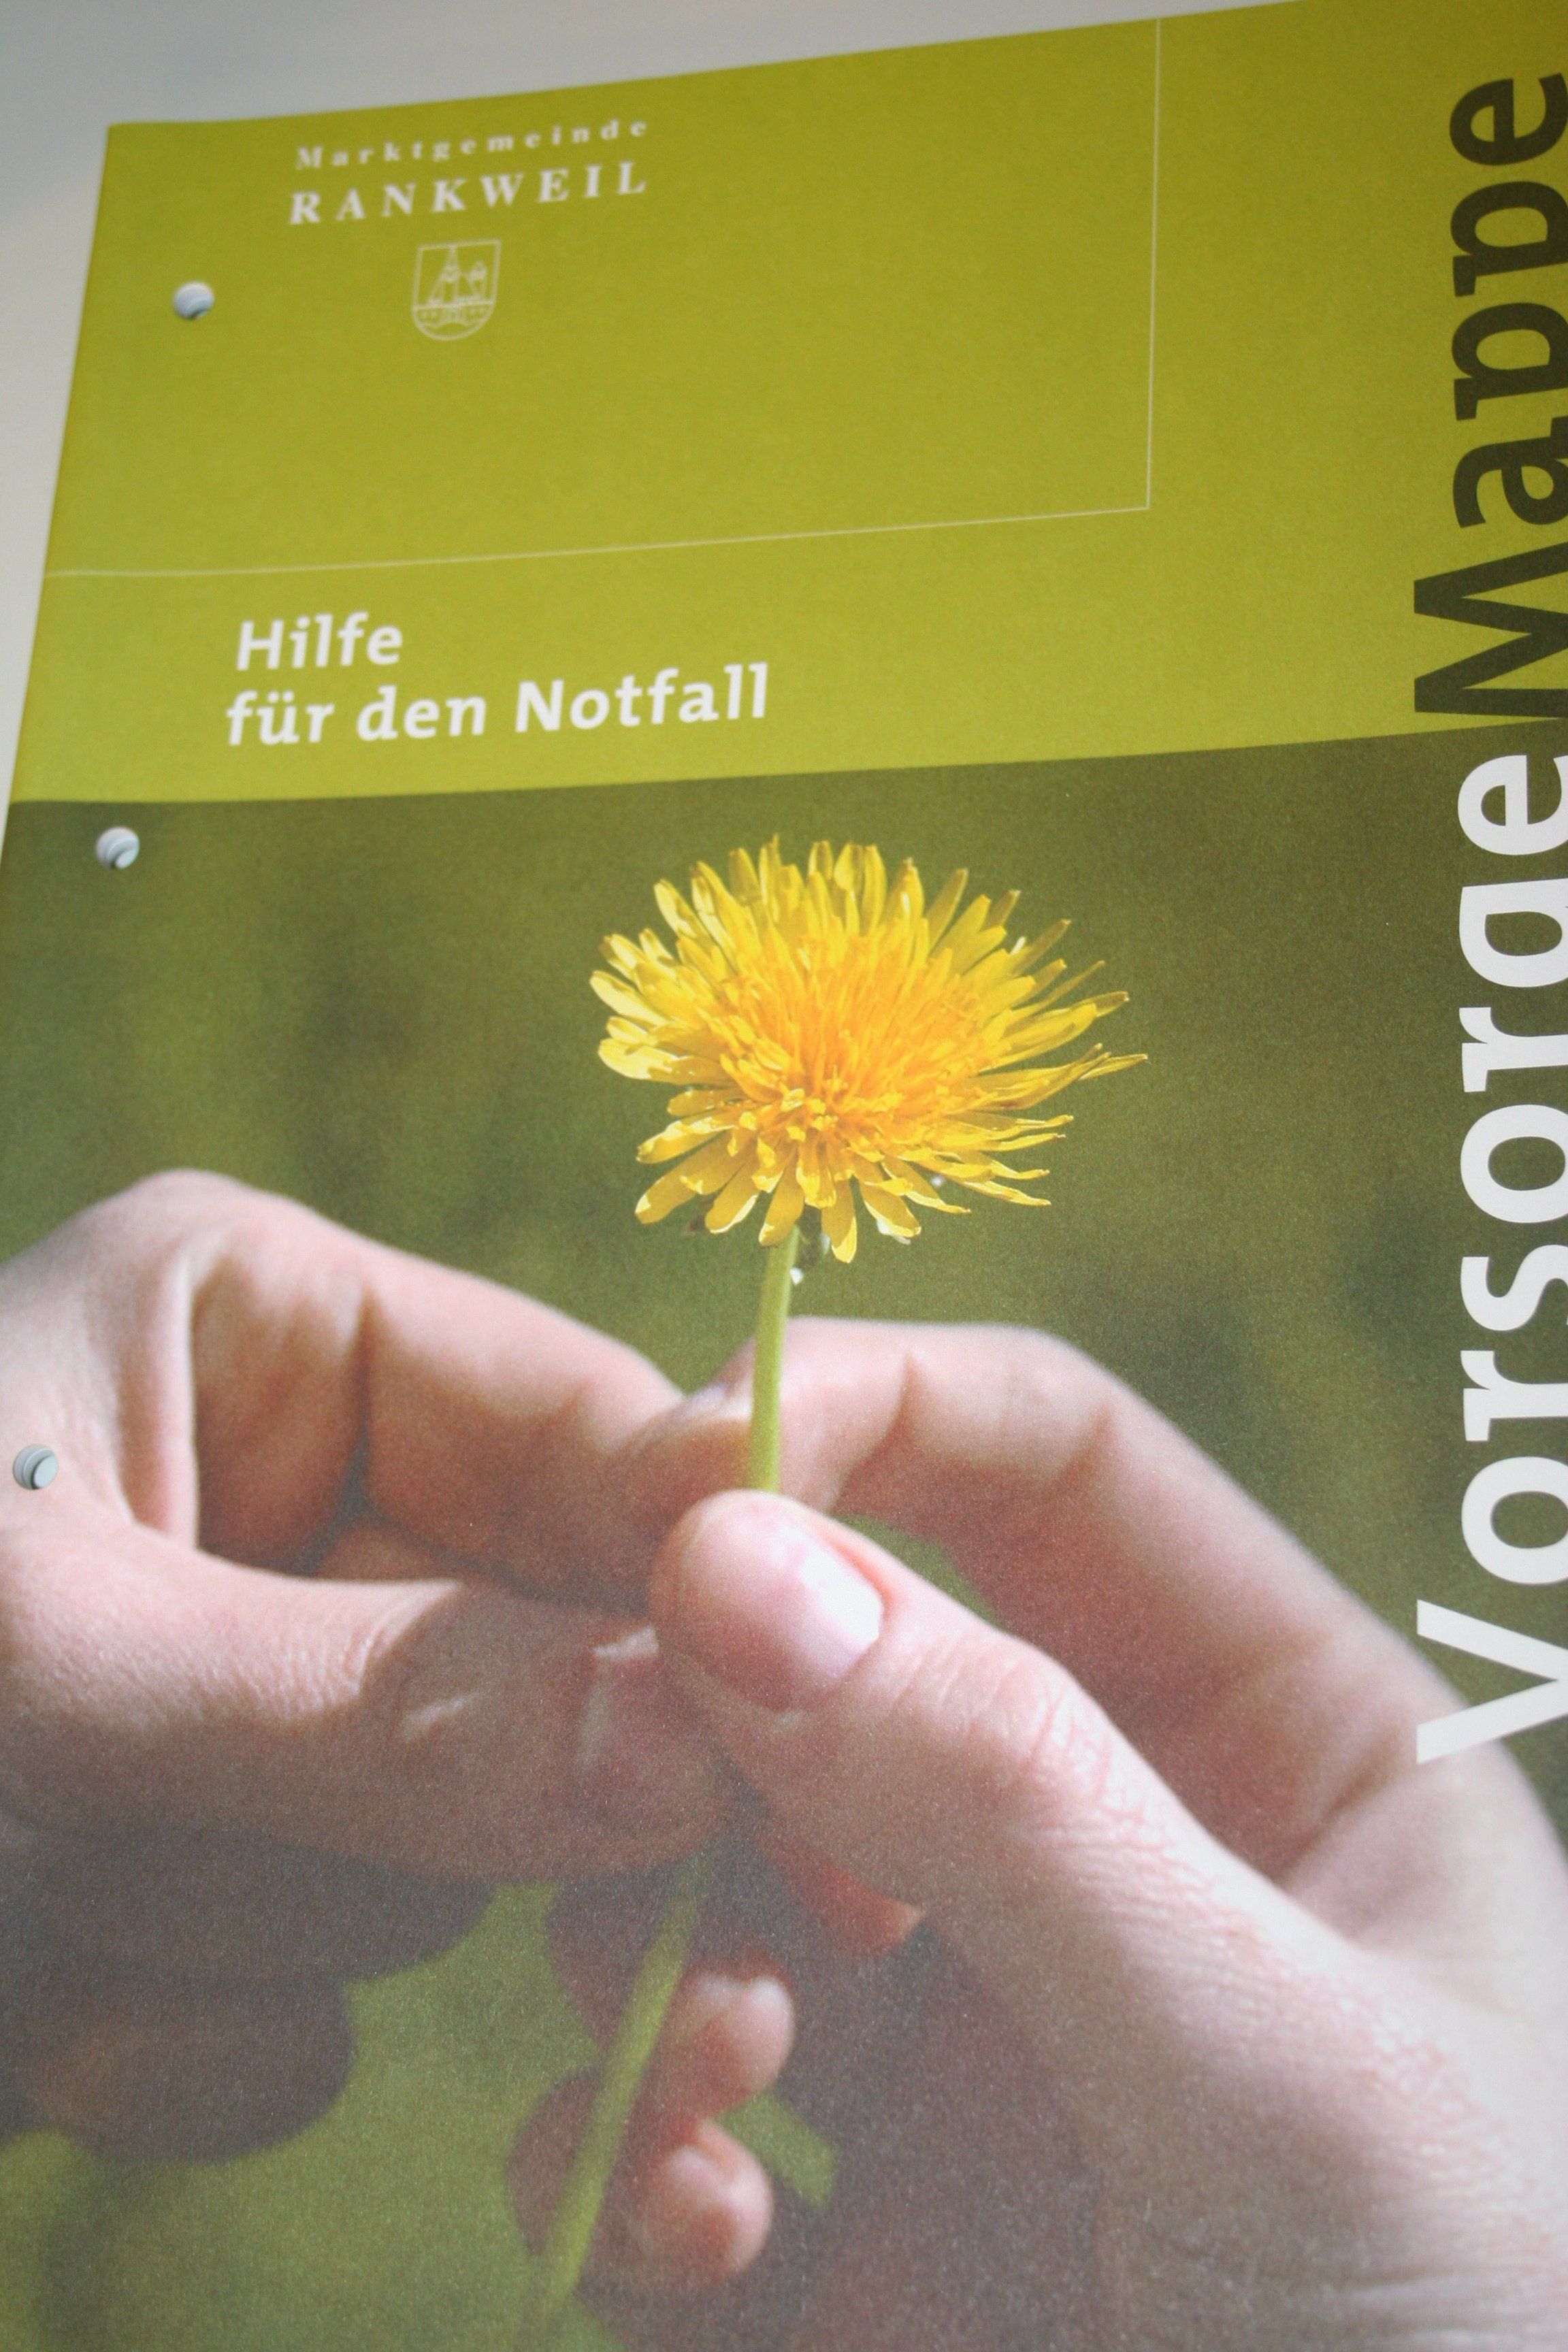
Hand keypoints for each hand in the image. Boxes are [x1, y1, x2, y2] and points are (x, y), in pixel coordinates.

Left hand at [0, 1171, 744, 2161]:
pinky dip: (182, 2032)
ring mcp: (249, 1686)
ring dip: (275, 1930)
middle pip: (547, 1653)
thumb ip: (384, 1712)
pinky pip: (318, 1988)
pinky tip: (35, 2004)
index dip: (708, 1582)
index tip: (826, 1730)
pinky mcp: (199, 1859)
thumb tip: (701, 1738)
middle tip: (661, 2000)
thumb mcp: (52, 1676)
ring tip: (65, 1924)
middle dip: (506, 1813)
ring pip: (442, 1846)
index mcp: (261, 1330)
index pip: (588, 1430)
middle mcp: (277, 1488)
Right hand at [543, 1318, 1567, 2349]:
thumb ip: (1008, 1800)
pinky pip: (667, 2125)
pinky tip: (683, 2236)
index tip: (662, 1478)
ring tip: (706, 2079)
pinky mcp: (855, 2239)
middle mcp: (1103, 1857)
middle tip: (620, 1794)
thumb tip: (727, 1552)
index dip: (856, 1417)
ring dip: (651, 1947)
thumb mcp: (1278, 2068)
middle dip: (706, 1722)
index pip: (1038, 1462)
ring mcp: (969, 2044)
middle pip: (832, 1659)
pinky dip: (622, 2158)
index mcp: (1270, 1741)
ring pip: (713, 1878)